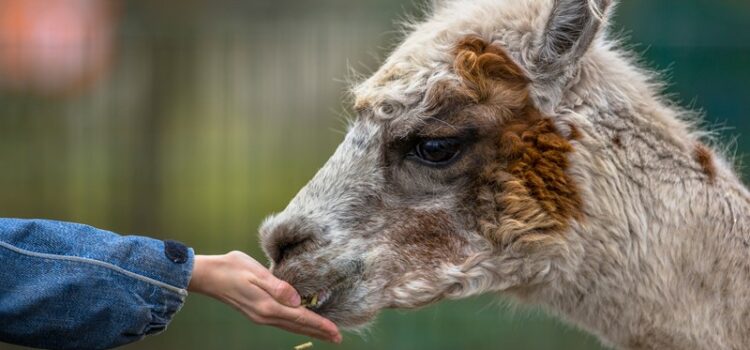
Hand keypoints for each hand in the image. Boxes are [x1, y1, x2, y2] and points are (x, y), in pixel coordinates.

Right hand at [187, 251, 341, 342]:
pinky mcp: (257, 313)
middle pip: (298, 326)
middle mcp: (265, 315)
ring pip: (291, 326)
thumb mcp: (256, 272)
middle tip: (338, 337)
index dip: (320, 325)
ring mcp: (260, 316)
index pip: (300, 317)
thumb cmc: (232, 268)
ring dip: (309, 330)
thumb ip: (278, 286)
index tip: (336, 331)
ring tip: (325, 333)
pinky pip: (283, 322)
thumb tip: (297, 300)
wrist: (208, 276)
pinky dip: (297, 325)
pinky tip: (302, 323)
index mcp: (268, 306)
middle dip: (319, 332)